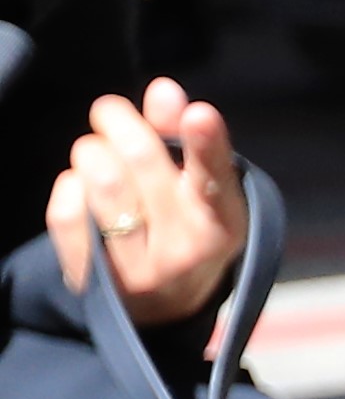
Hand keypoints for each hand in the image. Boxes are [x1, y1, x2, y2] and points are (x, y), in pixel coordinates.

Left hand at [46, 79, 248, 329]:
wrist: (161, 307)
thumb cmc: (183, 228)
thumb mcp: (200, 190)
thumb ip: (182, 138)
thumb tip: (164, 91)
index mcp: (221, 223)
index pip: (215, 178)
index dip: (207, 145)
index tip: (200, 115)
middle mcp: (186, 249)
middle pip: (141, 158)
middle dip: (117, 120)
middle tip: (110, 113)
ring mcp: (140, 267)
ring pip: (101, 179)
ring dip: (91, 152)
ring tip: (97, 155)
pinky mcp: (97, 276)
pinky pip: (68, 209)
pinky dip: (69, 186)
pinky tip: (82, 190)